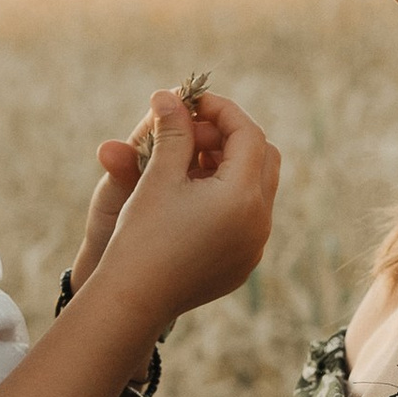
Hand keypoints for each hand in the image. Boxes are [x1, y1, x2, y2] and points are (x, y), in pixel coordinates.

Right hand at [86, 89, 278, 329]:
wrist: (134, 300)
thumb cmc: (142, 235)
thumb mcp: (158, 176)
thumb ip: (173, 131)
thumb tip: (170, 95)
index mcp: (243, 196)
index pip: (248, 134)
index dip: (221, 110)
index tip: (193, 103)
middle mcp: (260, 221)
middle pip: (263, 157)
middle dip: (230, 136)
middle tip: (193, 131)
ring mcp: (255, 246)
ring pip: (258, 188)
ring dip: (230, 165)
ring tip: (188, 161)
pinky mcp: (243, 263)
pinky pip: (248, 217)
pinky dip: (229, 196)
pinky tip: (192, 195)